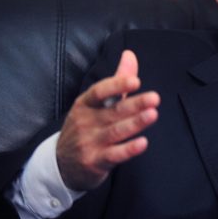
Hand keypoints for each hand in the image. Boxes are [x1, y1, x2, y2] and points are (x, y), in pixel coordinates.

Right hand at [56, 50, 159, 190]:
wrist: (62, 164)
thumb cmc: (86, 127)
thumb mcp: (95, 103)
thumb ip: (117, 80)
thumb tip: (130, 54)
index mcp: (85, 104)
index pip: (100, 92)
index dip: (117, 85)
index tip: (135, 80)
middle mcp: (86, 122)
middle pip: (113, 111)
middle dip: (135, 104)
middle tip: (155, 98)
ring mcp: (90, 142)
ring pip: (116, 131)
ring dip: (135, 123)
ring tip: (153, 114)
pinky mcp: (95, 161)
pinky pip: (114, 155)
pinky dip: (129, 149)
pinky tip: (143, 143)